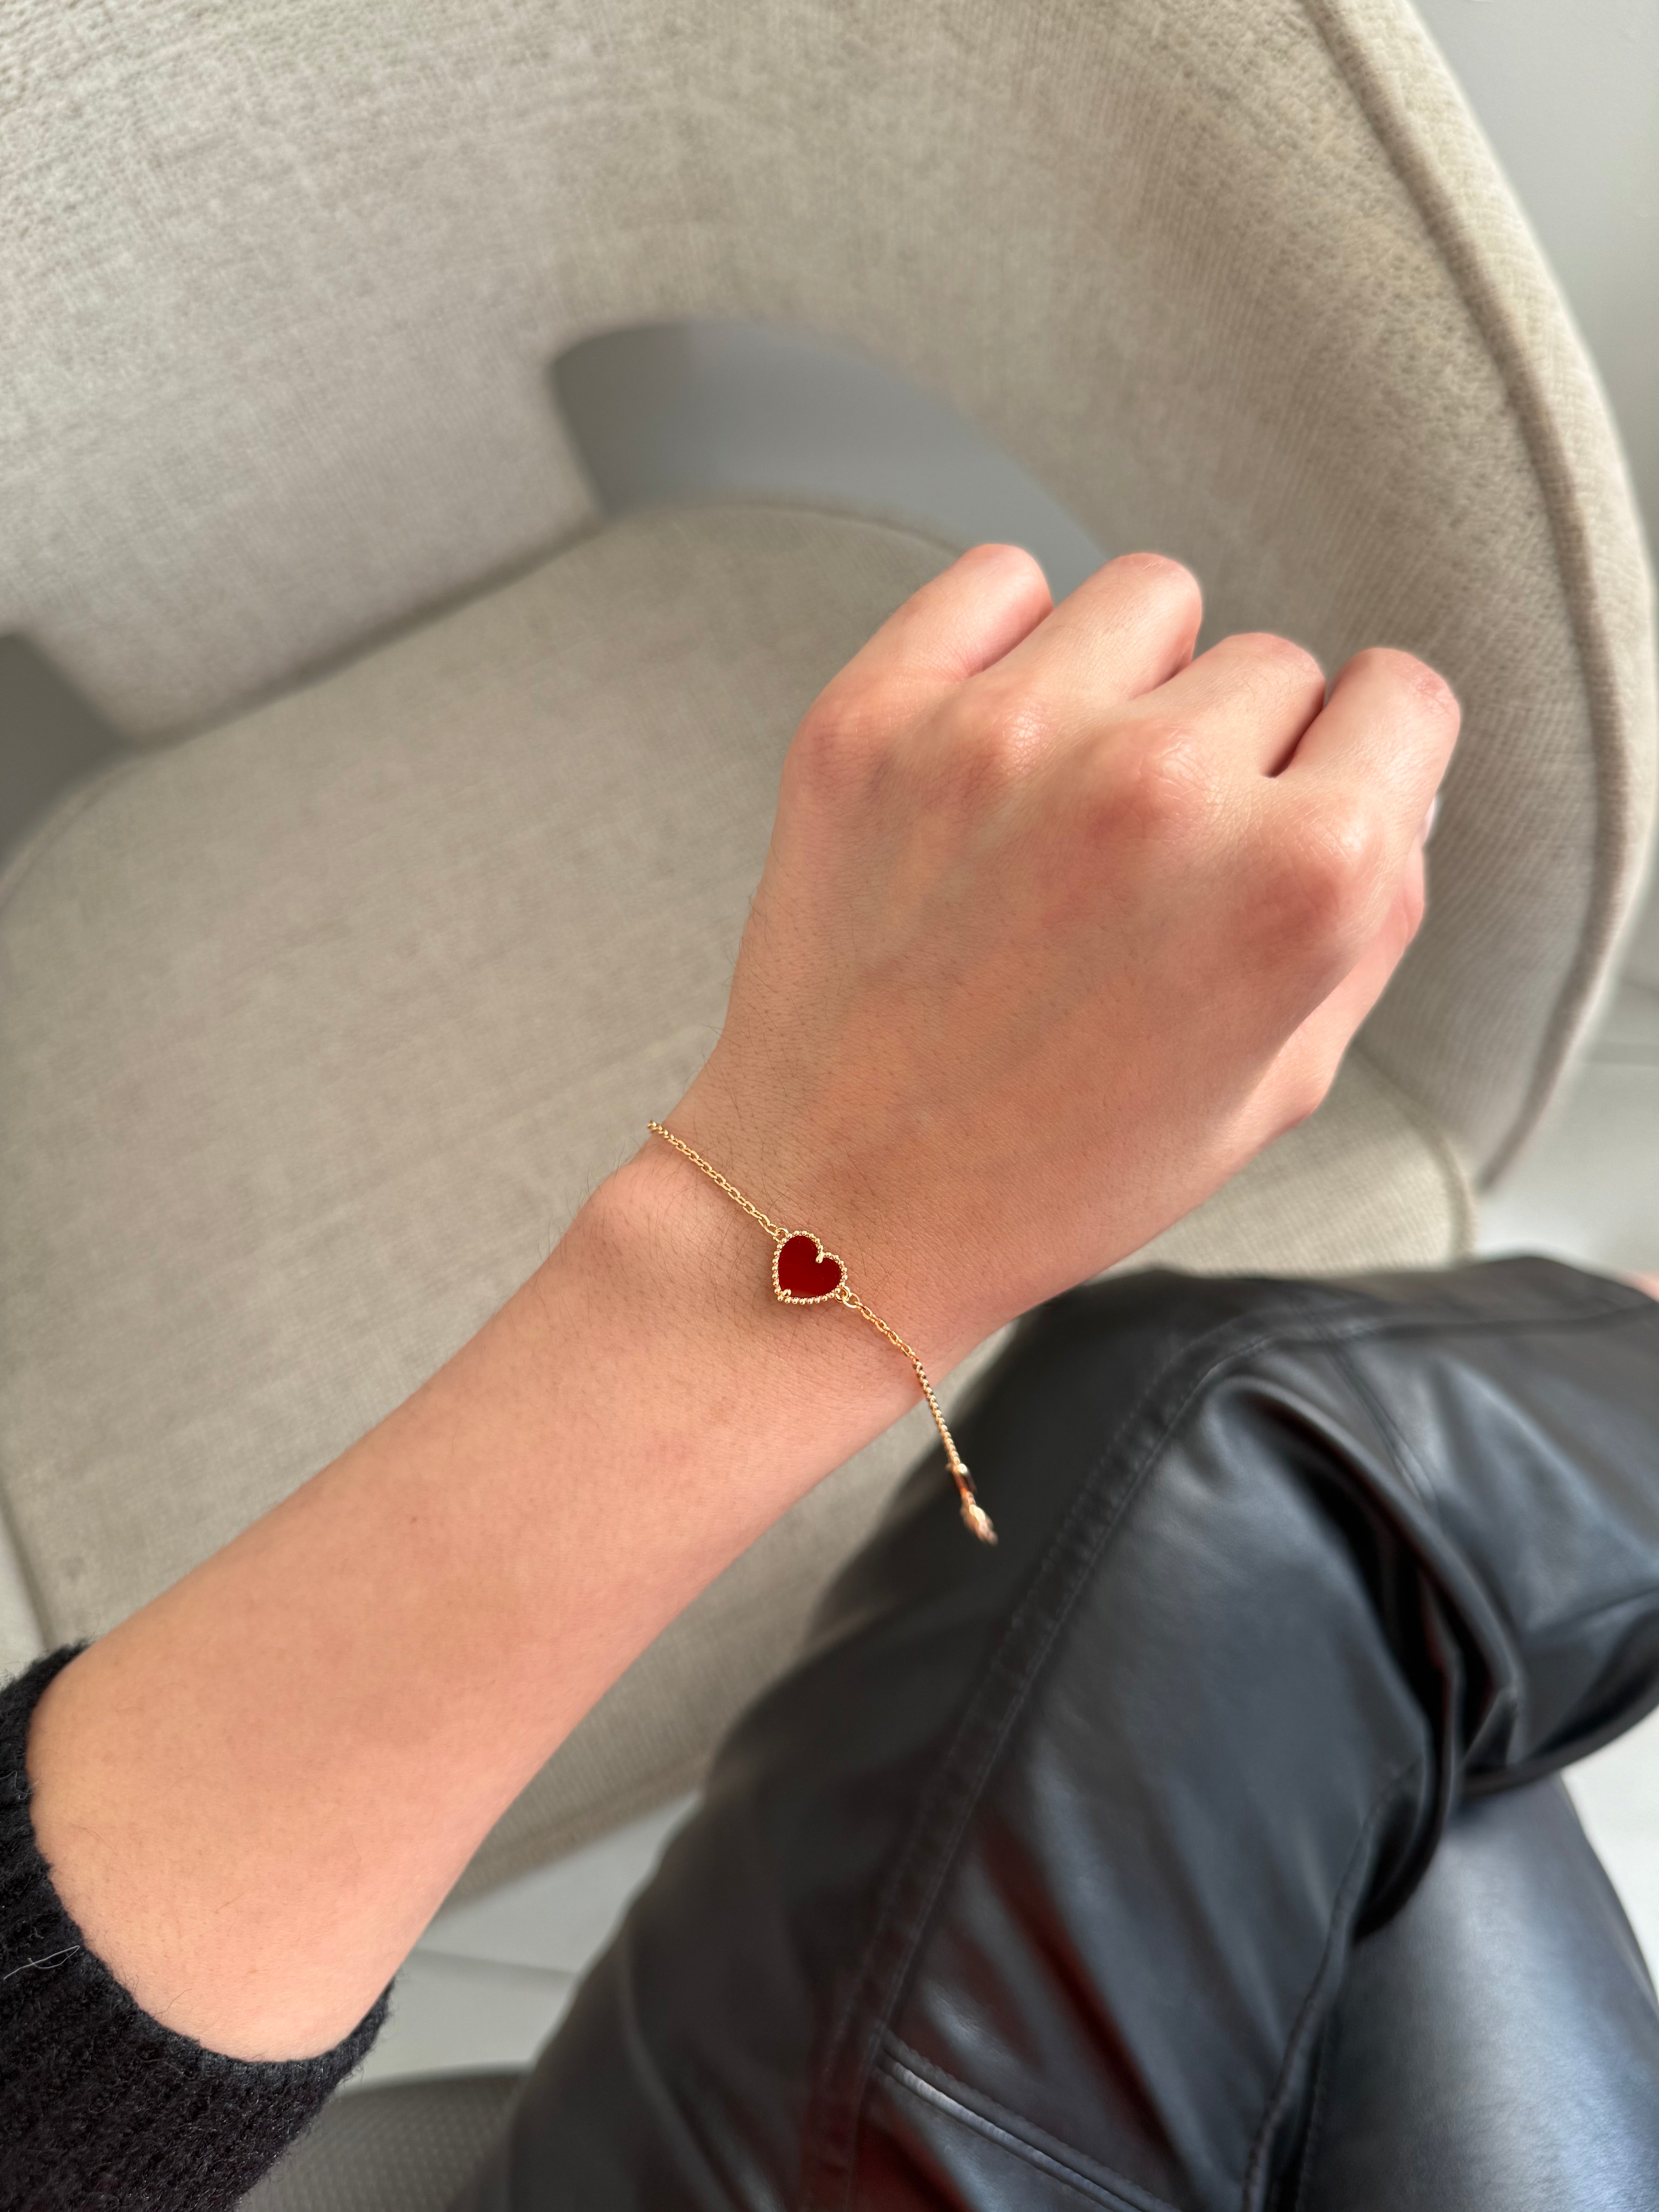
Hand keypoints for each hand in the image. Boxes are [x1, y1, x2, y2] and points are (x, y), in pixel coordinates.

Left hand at [673, 546, 1457, 1362]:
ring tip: (1069, 804)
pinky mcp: (876, 720)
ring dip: (1131, 684)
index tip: (1297, 805)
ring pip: (1148, 600)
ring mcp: (1007, 739)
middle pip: (1270, 664)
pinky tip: (990, 754)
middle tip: (1147, 872)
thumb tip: (1388, 782)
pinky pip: (998, 579)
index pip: (1402, 700)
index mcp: (1296, 880)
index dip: (1356, 764)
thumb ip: (1370, 912)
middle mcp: (1163, 785)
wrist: (841, 1212)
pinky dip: (1007, 641)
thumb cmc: (1059, 1169)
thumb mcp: (1280, 1082)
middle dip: (1233, 755)